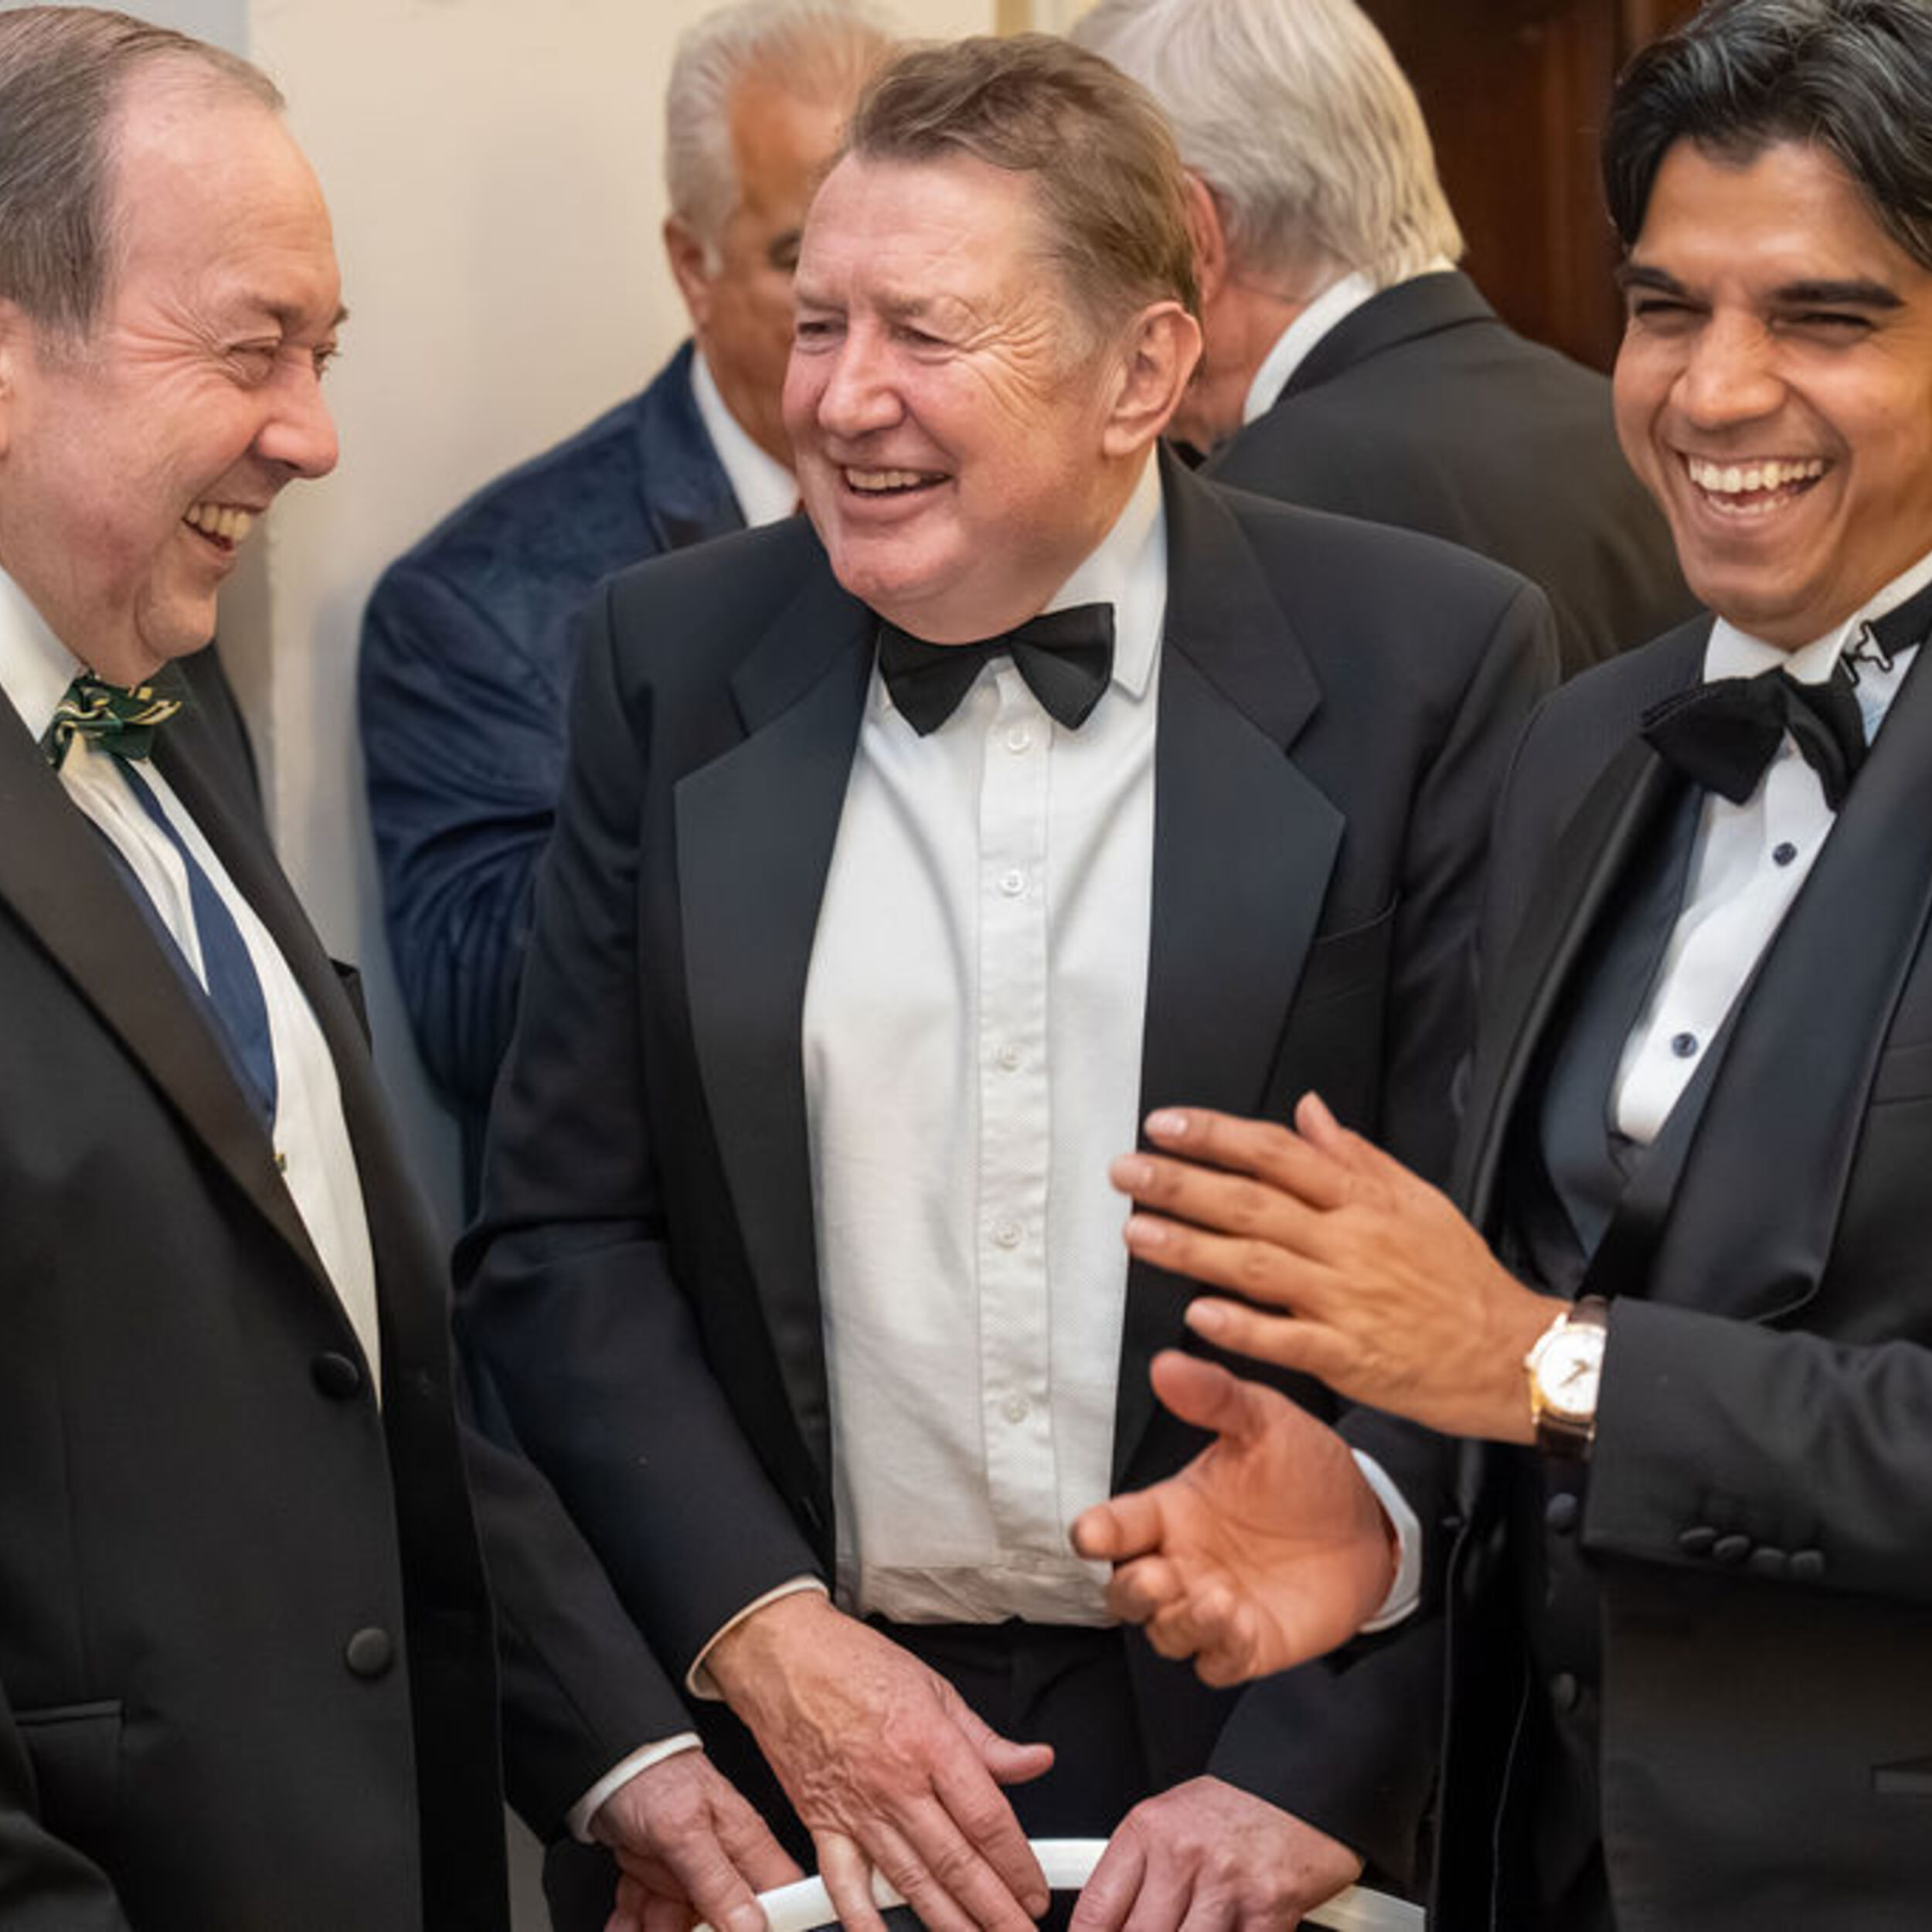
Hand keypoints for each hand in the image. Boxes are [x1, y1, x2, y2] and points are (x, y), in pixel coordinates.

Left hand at [593, 1748, 801, 1931]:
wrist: (607, 1762)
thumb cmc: (652, 1779)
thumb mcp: (684, 1834)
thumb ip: (718, 1882)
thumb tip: (753, 1927)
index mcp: (746, 1845)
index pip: (779, 1897)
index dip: (766, 1924)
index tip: (732, 1931)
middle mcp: (723, 1860)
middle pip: (724, 1922)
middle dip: (692, 1930)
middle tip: (669, 1921)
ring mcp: (690, 1869)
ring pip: (680, 1922)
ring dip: (653, 1926)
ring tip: (640, 1916)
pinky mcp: (661, 1874)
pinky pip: (650, 1913)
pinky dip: (633, 1920)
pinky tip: (625, 1919)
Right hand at [705, 1593, 1052, 1931]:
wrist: (781, 1654)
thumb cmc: (852, 1662)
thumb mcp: (934, 1687)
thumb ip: (985, 1740)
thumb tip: (1034, 1761)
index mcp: (930, 1743)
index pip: (986, 1819)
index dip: (1017, 1864)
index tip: (1035, 1890)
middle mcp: (895, 1783)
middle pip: (956, 1862)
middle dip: (995, 1909)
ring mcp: (855, 1808)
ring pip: (910, 1882)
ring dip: (949, 1924)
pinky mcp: (821, 1823)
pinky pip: (844, 1884)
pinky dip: (863, 1921)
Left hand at [1069, 1778, 1363, 1931]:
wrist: (1300, 1779)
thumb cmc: (1235, 1806)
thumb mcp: (1171, 1822)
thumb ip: (1139, 1874)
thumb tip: (1107, 1926)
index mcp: (1149, 1829)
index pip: (1097, 1910)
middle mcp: (1183, 1854)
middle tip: (1158, 1931)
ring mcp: (1226, 1883)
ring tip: (1195, 1928)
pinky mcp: (1269, 1907)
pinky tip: (1231, 1929)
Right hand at [1071, 1351, 1391, 1682]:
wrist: (1370, 1519)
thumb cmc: (1305, 1468)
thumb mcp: (1264, 1421)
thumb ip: (1215, 1397)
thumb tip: (1166, 1364)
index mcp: (1172, 1510)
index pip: (1116, 1526)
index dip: (1097, 1531)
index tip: (1092, 1534)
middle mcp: (1182, 1561)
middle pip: (1126, 1592)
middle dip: (1131, 1590)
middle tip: (1156, 1576)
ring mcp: (1212, 1607)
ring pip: (1165, 1631)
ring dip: (1179, 1620)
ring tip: (1215, 1597)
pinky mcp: (1249, 1644)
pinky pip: (1216, 1662)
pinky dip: (1218, 1649)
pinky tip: (1238, 1622)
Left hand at [1114, 1094, 1560, 1441]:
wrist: (1509, 1353)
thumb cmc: (1460, 1277)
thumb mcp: (1418, 1199)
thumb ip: (1354, 1155)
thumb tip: (1307, 1111)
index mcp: (1363, 1202)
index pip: (1277, 1154)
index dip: (1215, 1136)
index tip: (1165, 1126)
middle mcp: (1348, 1245)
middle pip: (1252, 1205)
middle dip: (1182, 1185)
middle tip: (1128, 1174)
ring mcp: (1344, 1301)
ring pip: (1256, 1267)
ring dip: (1191, 1249)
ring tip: (1137, 1234)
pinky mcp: (1347, 1357)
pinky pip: (1286, 1340)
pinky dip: (1242, 1326)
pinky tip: (1198, 1314)